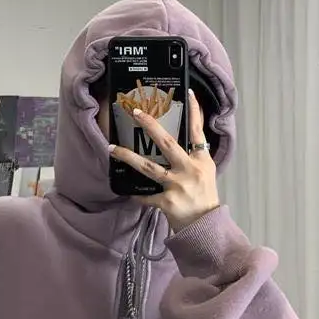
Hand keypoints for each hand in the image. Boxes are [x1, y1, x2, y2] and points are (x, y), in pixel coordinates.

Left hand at [109, 89, 218, 232]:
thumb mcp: (207, 172)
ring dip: (128, 157)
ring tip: (111, 148)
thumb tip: (190, 134)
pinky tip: (127, 193)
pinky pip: (146, 196)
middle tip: (136, 112)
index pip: (197, 132)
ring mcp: (177, 186)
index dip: (194, 112)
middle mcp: (189, 170)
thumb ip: (196, 154)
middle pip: (167, 144)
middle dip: (151, 126)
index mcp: (201, 160)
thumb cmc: (205, 197)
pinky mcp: (166, 202)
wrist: (205, 225)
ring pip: (148, 167)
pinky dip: (136, 196)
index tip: (188, 93)